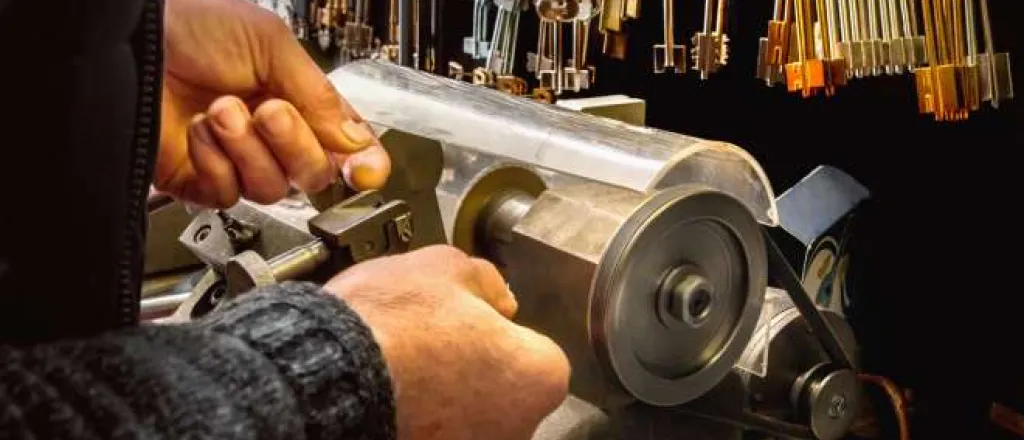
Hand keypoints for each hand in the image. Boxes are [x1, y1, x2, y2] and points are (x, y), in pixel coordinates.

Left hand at [155, 0, 390, 207]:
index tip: (363, 171)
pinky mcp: (202, 180)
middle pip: (314, 175)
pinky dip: (215, 162)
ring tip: (220, 111)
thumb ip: (322, 97)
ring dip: (247, 147)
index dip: (362, 164)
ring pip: (272, 190)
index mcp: (301, 101)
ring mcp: (239, 160)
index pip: (347, 147)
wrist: (133, 44)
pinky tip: (200, 131)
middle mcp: (274, 136)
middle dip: (294, 143)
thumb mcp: (271, 45)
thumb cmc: (193, 27)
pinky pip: (228, 196)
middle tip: (268, 110)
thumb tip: (357, 144)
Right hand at [325, 246, 570, 439]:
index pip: (533, 350)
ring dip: (444, 397)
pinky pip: (433, 431)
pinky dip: (418, 417)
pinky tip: (389, 393)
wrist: (325, 371)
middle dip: (473, 368)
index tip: (473, 320)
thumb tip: (495, 293)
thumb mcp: (445, 266)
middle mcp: (516, 429)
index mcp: (539, 376)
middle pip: (501, 390)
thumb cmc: (389, 325)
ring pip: (465, 416)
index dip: (498, 329)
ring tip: (404, 366)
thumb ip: (486, 281)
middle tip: (432, 341)